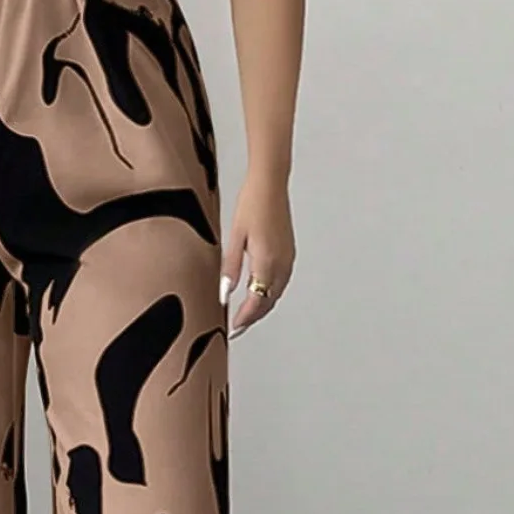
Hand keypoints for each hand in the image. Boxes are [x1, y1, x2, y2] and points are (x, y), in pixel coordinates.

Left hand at [220, 173, 295, 337]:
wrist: (270, 184)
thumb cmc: (251, 204)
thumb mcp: (234, 237)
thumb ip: (230, 268)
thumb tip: (225, 293)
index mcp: (266, 262)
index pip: (256, 301)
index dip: (245, 318)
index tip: (234, 328)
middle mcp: (281, 264)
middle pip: (268, 301)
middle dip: (254, 316)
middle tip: (239, 327)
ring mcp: (288, 259)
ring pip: (276, 293)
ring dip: (263, 306)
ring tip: (247, 315)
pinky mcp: (289, 252)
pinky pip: (281, 281)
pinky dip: (270, 293)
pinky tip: (259, 293)